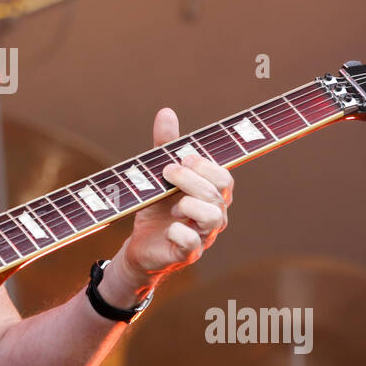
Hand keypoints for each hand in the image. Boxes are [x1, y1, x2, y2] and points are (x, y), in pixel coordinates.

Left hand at [108, 107, 232, 300]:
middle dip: (191, 179)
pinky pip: (193, 245)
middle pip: (217, 194)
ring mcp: (203, 236)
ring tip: (172, 204)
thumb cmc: (157, 207)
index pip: (225, 177)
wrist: (139, 245)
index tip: (184, 158)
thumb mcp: (158, 173)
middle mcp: (214, 215)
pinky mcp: (186, 254)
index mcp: (212, 194)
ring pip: (213, 218)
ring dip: (190, 204)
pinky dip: (180, 232)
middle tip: (167, 172)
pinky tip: (169, 226)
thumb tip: (167, 112)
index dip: (206, 165)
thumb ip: (166, 145)